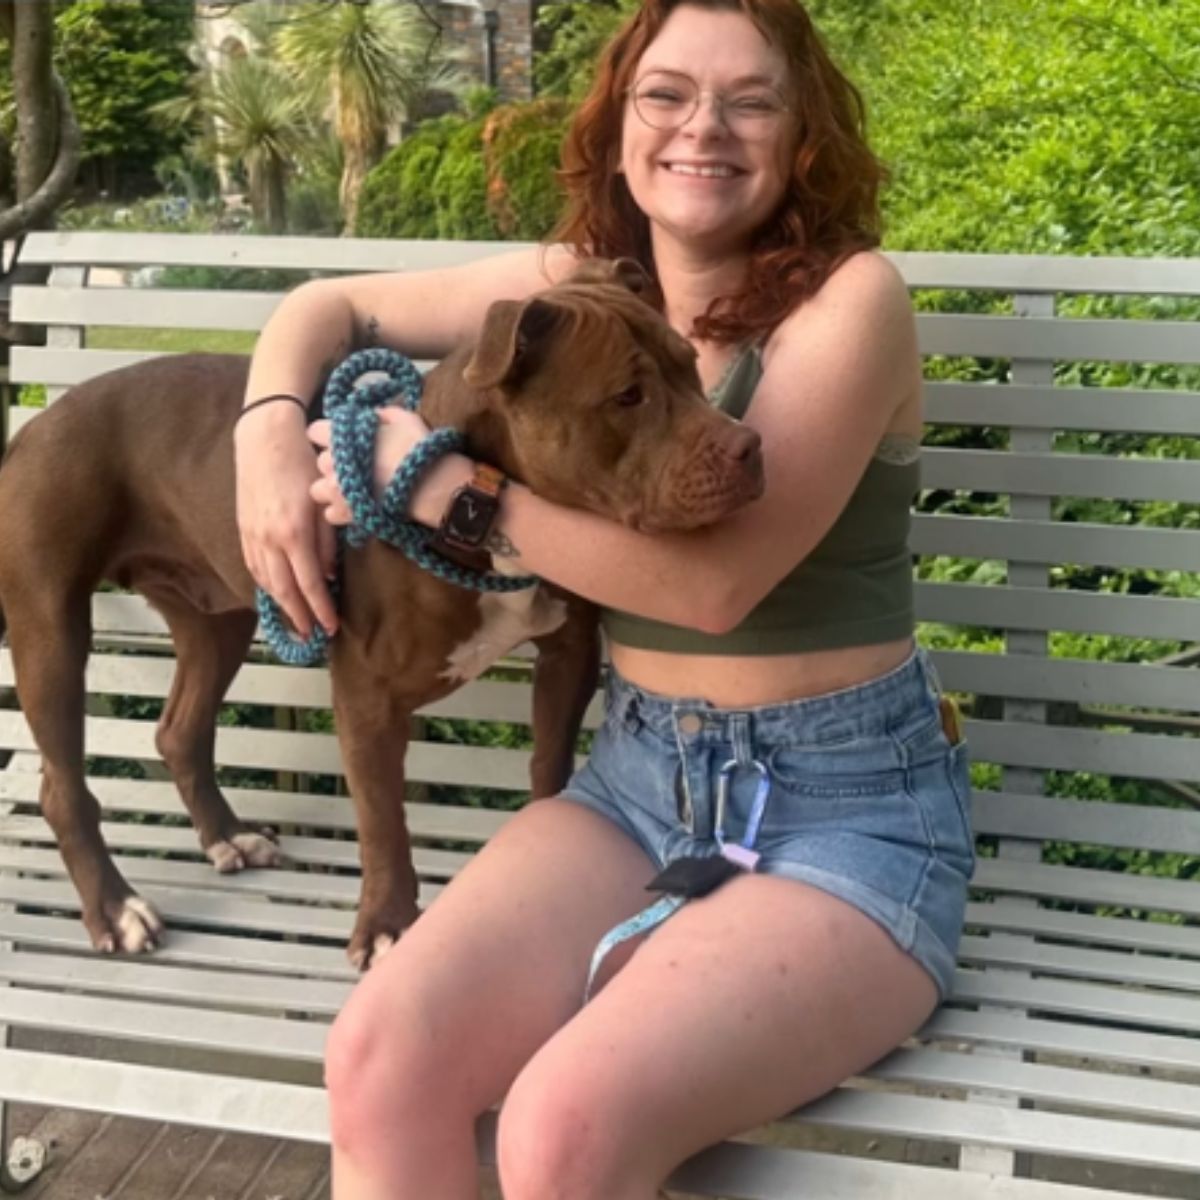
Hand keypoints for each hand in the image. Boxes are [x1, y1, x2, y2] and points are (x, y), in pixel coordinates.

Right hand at [235, 405, 337, 638]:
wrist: (264, 438)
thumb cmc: (302, 463)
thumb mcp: (325, 499)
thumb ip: (327, 540)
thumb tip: (330, 574)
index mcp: (294, 532)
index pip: (309, 583)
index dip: (320, 608)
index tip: (331, 628)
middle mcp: (269, 539)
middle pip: (284, 590)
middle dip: (298, 616)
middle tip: (311, 636)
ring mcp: (251, 534)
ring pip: (265, 581)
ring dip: (280, 605)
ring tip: (295, 622)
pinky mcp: (242, 528)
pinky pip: (253, 565)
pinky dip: (265, 585)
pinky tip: (275, 594)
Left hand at [308, 407, 473, 529]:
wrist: (431, 486)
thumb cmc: (418, 448)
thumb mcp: (404, 418)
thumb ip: (381, 414)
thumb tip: (374, 415)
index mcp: (342, 436)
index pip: (315, 431)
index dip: (328, 435)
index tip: (342, 440)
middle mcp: (333, 462)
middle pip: (321, 462)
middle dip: (334, 463)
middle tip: (357, 466)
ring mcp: (337, 490)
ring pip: (319, 489)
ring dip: (333, 489)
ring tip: (352, 490)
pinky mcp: (346, 514)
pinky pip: (331, 514)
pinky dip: (341, 511)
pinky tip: (357, 507)